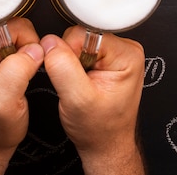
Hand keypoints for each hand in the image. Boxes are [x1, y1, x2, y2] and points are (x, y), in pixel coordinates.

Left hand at [0, 17, 44, 174]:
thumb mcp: (3, 105)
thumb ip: (16, 73)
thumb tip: (34, 49)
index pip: (11, 26)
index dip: (27, 46)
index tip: (23, 70)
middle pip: (17, 26)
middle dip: (28, 50)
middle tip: (21, 76)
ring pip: (21, 32)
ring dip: (28, 54)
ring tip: (20, 77)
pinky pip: (21, 41)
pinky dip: (27, 56)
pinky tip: (20, 73)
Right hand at [40, 26, 145, 174]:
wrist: (105, 144)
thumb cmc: (100, 129)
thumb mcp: (78, 100)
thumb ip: (62, 67)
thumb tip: (49, 41)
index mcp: (127, 54)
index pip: (83, 32)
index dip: (68, 52)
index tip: (72, 76)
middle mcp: (123, 49)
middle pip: (79, 34)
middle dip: (69, 58)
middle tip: (76, 83)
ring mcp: (113, 53)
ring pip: (76, 42)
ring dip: (69, 63)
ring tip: (78, 84)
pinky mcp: (103, 58)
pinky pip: (77, 50)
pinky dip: (71, 65)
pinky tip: (79, 81)